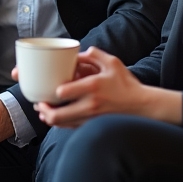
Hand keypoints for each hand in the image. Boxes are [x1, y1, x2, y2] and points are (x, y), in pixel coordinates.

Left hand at [35, 47, 181, 127]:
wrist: (143, 107)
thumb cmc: (127, 84)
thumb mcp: (113, 63)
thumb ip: (94, 55)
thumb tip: (77, 53)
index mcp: (92, 87)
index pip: (63, 93)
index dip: (52, 92)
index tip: (48, 88)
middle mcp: (90, 105)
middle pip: (57, 115)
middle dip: (43, 110)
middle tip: (39, 103)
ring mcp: (90, 118)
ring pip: (61, 124)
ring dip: (49, 117)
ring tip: (44, 110)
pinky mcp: (92, 126)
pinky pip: (70, 128)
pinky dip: (60, 124)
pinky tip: (56, 117)